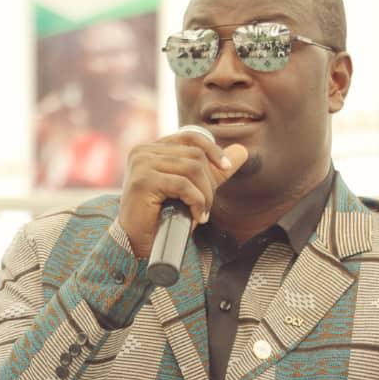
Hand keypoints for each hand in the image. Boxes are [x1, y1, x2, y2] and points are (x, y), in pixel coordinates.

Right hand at [118, 130, 247, 258]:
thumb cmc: (160, 217)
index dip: (212, 149)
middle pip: (194, 155)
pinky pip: (183, 185)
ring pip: (191, 169)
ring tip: (201, 213)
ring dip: (204, 195)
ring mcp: (141, 164)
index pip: (190, 136)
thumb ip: (212, 170)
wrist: (137, 243)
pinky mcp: (143, 180)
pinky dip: (196, 202)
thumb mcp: (191, 188)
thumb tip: (241, 151)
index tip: (227, 167)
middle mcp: (143, 151)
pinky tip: (195, 216)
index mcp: (152, 149)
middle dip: (208, 182)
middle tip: (206, 206)